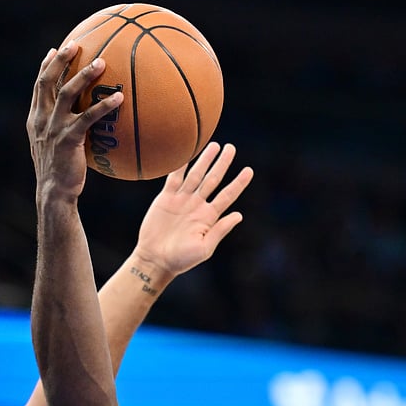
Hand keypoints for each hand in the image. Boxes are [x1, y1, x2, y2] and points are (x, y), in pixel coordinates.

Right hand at [27, 43, 120, 202]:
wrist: (54, 193)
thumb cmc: (61, 173)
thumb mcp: (57, 148)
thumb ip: (64, 129)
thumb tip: (85, 121)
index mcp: (36, 119)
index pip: (39, 86)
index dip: (46, 66)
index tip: (54, 49)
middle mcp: (42, 120)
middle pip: (47, 81)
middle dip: (60, 60)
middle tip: (74, 44)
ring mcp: (54, 129)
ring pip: (67, 94)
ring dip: (84, 76)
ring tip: (101, 62)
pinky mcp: (68, 139)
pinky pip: (88, 117)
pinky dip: (103, 106)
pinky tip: (119, 98)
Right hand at [133, 142, 253, 275]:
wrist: (156, 259)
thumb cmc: (182, 259)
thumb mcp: (205, 248)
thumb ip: (220, 230)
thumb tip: (239, 215)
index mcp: (209, 217)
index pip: (228, 195)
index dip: (239, 183)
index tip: (249, 170)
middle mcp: (198, 205)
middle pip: (213, 179)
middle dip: (222, 163)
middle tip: (231, 148)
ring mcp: (182, 200)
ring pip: (196, 175)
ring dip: (205, 161)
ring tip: (214, 145)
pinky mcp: (166, 198)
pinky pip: (175, 178)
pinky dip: (181, 167)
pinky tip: (187, 154)